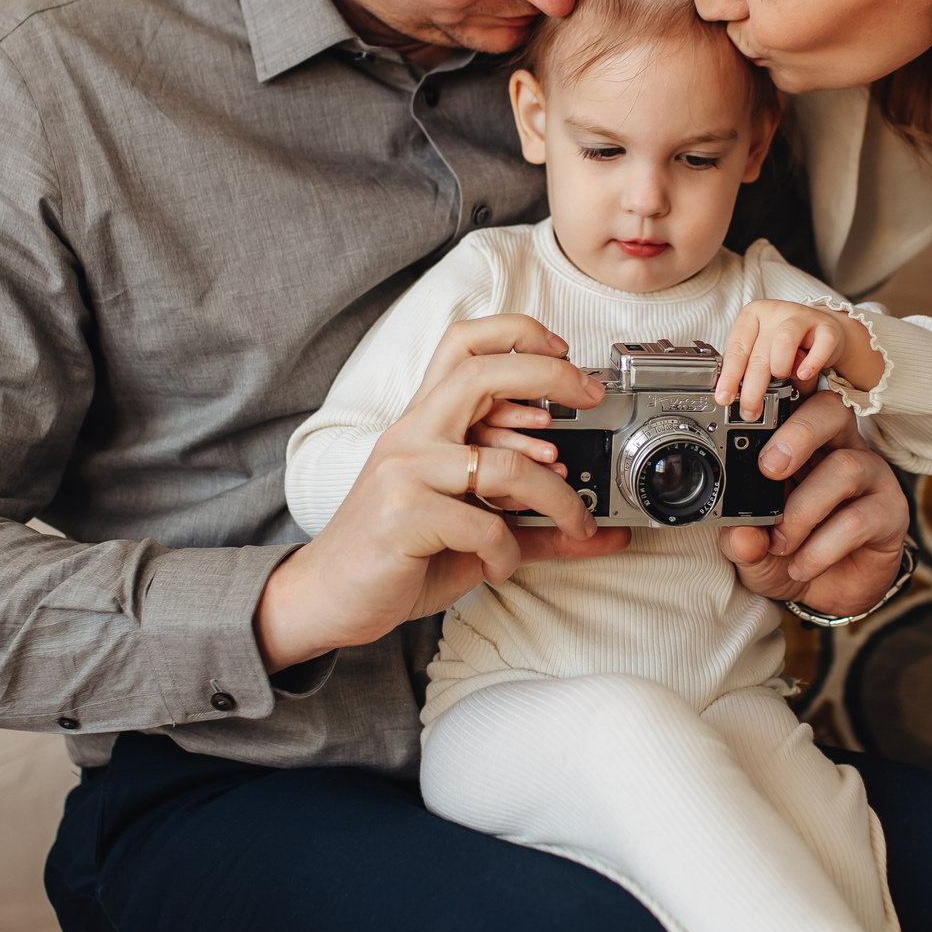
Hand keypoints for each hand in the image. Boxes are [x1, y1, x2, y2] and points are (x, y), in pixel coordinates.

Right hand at [257, 316, 627, 669]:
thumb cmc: (397, 554)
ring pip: (503, 464)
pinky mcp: (404, 516)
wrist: (329, 596)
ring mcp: (405, 472)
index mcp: (424, 423)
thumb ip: (533, 525)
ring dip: (556, 496)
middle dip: (547, 375)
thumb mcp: (471, 530)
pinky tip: (499, 564)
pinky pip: (483, 525)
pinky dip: (507, 550)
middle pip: (480, 373)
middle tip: (590, 397)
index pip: (462, 345)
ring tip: (574, 522)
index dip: (516, 334)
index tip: (562, 353)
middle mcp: (411, 436)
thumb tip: (603, 533)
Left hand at [715, 300, 886, 420]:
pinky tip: (804, 375)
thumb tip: (733, 399)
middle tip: (750, 411)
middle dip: (752, 389)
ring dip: (779, 368)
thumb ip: (747, 369)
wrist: (823, 333)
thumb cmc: (785, 345)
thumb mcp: (761, 352)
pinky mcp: (827, 327)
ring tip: (782, 381)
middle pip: (758, 353)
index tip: (724, 398)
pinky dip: (812, 362)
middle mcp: (774, 314)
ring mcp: (802, 317)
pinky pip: (821, 344)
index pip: (736, 348)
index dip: (729, 376)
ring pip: (784, 341)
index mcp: (751, 317)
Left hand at [718, 390, 908, 614]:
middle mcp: (840, 449)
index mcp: (802, 444)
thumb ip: (740, 539)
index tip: (748, 410)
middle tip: (769, 469)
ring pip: (846, 467)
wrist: (825, 595)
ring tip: (782, 543)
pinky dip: (822, 547)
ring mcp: (871, 478)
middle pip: (831, 411)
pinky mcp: (891, 513)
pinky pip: (858, 520)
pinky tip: (802, 566)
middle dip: (798, 434)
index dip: (779, 393)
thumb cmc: (789, 554)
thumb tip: (740, 534)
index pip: (796, 400)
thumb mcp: (751, 549)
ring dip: (804, 510)